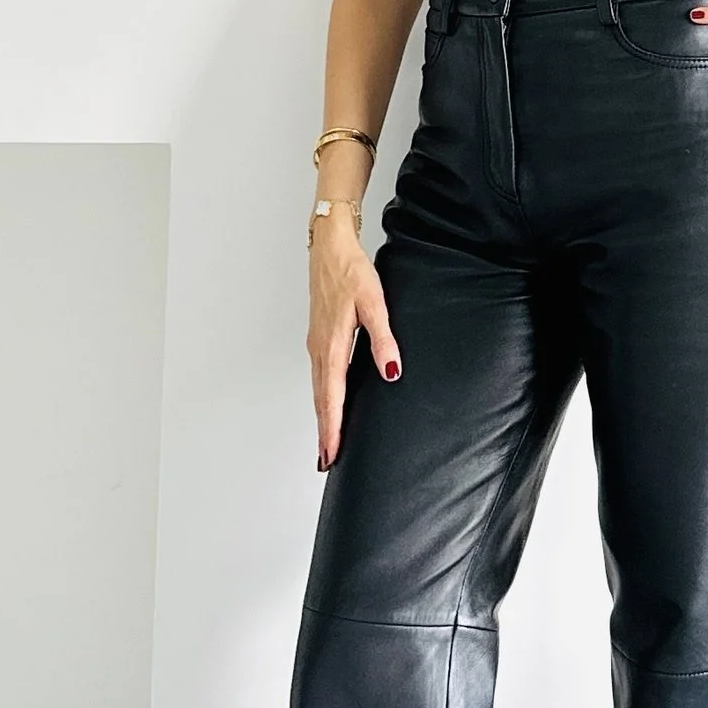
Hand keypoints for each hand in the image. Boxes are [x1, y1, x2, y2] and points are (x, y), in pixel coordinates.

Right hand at [307, 213, 398, 470]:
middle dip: (325, 431)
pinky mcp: (319, 337)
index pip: (332, 397)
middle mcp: (319, 349)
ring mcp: (316, 344)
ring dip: (323, 416)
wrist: (329, 247)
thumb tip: (391, 371)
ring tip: (327, 442)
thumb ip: (384, 339)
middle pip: (320, 400)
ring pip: (318, 389)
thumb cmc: (351, 271)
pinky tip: (330, 403)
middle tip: (326, 461)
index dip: (332, 428)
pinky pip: (319, 376)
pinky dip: (322, 397)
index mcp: (332, 346)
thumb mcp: (374, 303)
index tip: (331, 454)